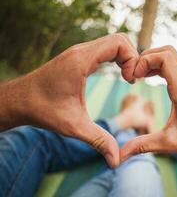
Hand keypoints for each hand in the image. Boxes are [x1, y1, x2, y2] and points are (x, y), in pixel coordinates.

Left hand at [4, 33, 138, 167]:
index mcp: (81, 61)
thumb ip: (99, 140)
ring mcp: (79, 53)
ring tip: (127, 78)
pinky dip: (116, 58)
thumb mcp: (74, 126)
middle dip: (132, 58)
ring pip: (112, 43)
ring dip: (125, 58)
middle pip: (119, 40)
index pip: (118, 43)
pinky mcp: (78, 58)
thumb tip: (117, 161)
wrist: (19, 101)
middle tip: (131, 79)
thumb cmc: (43, 109)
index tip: (130, 81)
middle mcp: (81, 51)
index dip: (132, 59)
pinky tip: (117, 75)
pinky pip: (104, 49)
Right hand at [121, 45, 176, 162]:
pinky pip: (174, 64)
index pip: (164, 57)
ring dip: (153, 60)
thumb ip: (142, 145)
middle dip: (147, 57)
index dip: (145, 61)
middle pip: (167, 51)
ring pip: (171, 55)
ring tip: (139, 75)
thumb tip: (119, 156)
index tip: (133, 77)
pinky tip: (150, 78)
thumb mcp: (168, 144)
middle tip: (134, 74)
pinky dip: (160, 65)